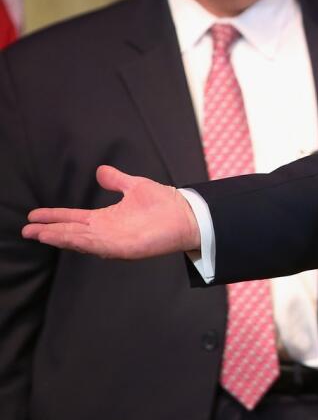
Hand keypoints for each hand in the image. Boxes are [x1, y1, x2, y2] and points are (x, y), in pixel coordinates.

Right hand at [21, 165, 199, 259]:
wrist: (188, 215)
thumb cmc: (164, 203)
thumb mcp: (135, 187)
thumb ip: (116, 181)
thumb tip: (101, 170)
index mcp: (106, 219)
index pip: (73, 218)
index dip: (54, 217)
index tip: (33, 216)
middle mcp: (106, 232)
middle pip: (72, 232)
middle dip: (50, 231)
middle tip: (27, 230)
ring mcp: (115, 241)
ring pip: (81, 241)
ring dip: (62, 238)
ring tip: (41, 234)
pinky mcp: (126, 248)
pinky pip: (100, 246)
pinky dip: (84, 243)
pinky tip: (69, 239)